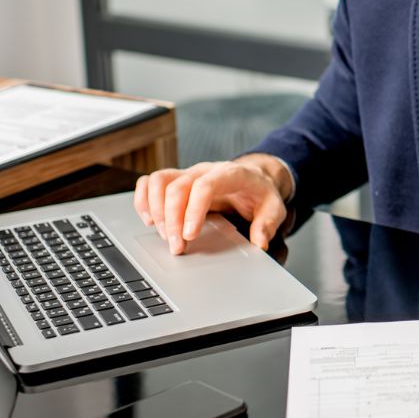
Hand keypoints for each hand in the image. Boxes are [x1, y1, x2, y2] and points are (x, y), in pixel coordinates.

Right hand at [133, 154, 292, 254]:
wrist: (254, 177)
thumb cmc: (261, 193)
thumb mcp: (274, 207)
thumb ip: (268, 224)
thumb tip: (260, 243)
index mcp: (230, 174)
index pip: (205, 185)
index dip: (193, 210)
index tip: (190, 236)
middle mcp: (205, 170)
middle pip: (177, 187)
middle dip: (172, 220)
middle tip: (177, 247)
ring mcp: (189, 173)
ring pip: (158, 181)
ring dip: (155, 211)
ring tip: (165, 237)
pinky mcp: (177, 180)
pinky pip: (151, 182)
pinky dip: (144, 200)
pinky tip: (150, 221)